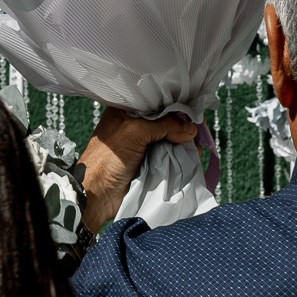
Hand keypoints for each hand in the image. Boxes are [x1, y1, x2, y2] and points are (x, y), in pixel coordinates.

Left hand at [78, 108, 198, 232]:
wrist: (97, 195)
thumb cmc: (107, 160)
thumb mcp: (134, 132)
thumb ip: (164, 125)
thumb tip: (191, 128)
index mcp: (125, 111)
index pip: (156, 102)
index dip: (176, 105)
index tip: (195, 111)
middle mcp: (134, 125)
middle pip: (166, 120)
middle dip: (183, 124)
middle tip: (199, 130)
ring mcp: (142, 144)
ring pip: (170, 138)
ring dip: (184, 141)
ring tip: (198, 145)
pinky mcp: (149, 161)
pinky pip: (169, 154)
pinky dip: (181, 154)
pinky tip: (192, 154)